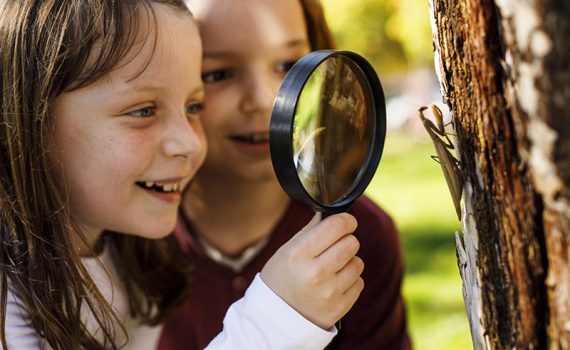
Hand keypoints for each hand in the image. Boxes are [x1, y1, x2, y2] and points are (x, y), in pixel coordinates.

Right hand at [260, 212, 363, 328]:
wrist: (275, 319)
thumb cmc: (281, 278)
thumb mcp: (286, 251)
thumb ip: (310, 230)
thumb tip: (330, 213)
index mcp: (299, 254)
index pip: (337, 226)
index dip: (347, 220)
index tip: (346, 222)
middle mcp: (315, 273)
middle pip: (352, 243)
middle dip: (346, 241)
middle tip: (334, 247)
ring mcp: (329, 292)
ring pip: (358, 263)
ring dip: (348, 262)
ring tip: (331, 268)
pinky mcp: (340, 307)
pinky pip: (359, 282)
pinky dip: (349, 281)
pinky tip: (333, 284)